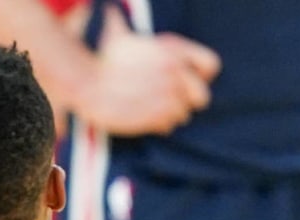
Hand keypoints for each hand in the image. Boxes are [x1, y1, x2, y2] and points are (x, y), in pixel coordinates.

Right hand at [76, 14, 220, 135]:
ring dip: (168, 113)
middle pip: (202, 97)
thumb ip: (127, 26)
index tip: (187, 78)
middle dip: (187, 99)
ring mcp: (168, 97)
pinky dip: (156, 124)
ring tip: (148, 106)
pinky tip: (141, 116)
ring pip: (183, 114)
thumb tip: (110, 10)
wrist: (87, 83)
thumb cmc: (101, 58)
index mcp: (174, 51)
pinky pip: (168, 127)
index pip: (211, 66)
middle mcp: (176, 74)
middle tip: (169, 98)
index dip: (200, 75)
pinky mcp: (156, 117)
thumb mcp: (119, 34)